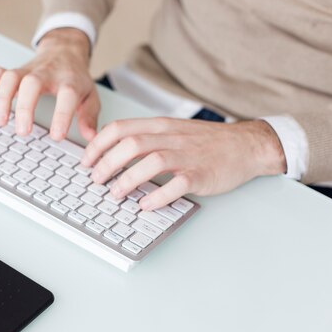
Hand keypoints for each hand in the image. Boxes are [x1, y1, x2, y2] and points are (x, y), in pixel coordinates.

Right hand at [0, 28, 99, 141]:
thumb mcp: (90, 95)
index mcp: (69, 80)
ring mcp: (27, 70)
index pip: (67, 95)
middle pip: (32, 83)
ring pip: (10, 78)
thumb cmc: (75, 77)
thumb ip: (90, 116)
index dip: (62, 115)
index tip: (56, 136)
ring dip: (1, 99)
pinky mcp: (14, 70)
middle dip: (25, 108)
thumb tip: (90, 137)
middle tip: (22, 132)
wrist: (64, 50)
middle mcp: (46, 73)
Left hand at [81, 118, 286, 210]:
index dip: (98, 145)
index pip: (120, 128)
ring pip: (152, 162)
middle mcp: (171, 137)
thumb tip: (111, 154)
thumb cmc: (204, 142)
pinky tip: (146, 206)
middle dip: (107, 163)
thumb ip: (144, 138)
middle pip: (131, 144)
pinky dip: (158, 197)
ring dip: (128, 179)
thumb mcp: (172, 131)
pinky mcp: (201, 174)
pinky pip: (177, 185)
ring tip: (115, 194)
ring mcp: (187, 155)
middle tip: (96, 180)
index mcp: (159, 126)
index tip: (85, 161)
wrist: (246, 146)